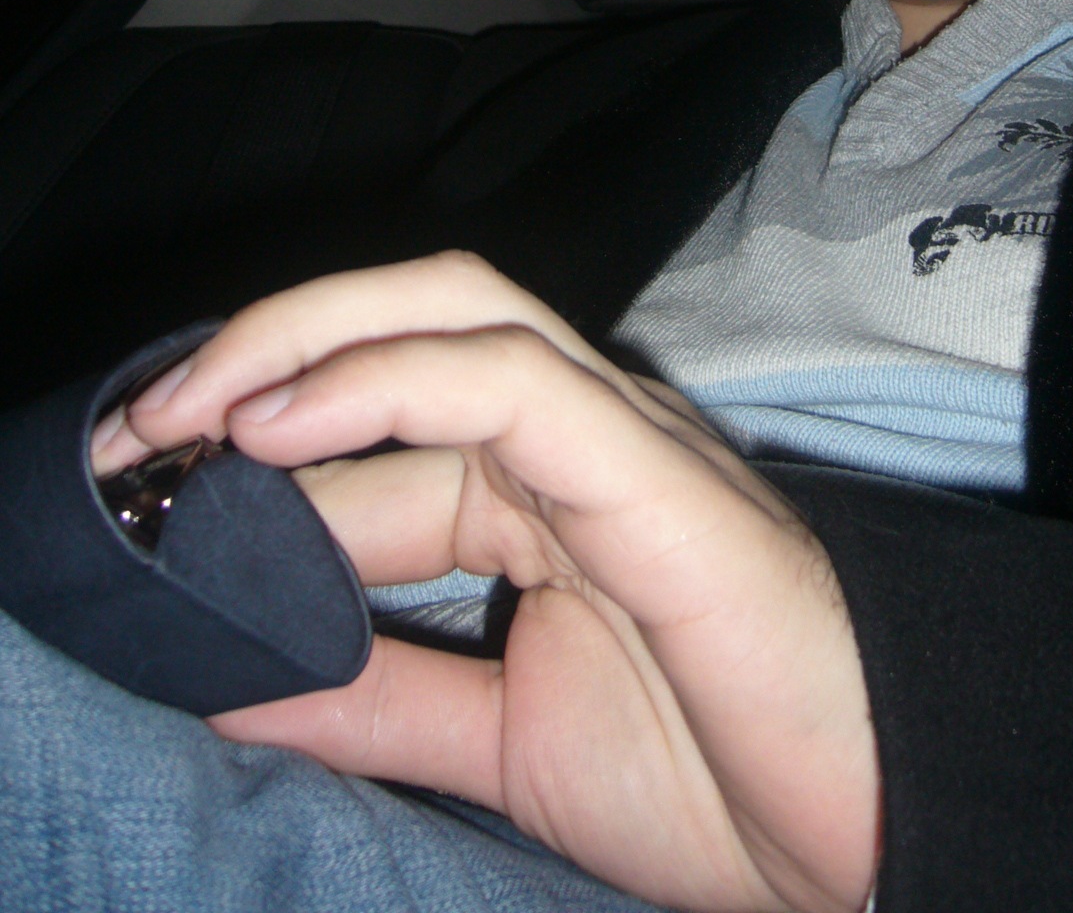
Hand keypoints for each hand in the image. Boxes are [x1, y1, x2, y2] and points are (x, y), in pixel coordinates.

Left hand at [91, 252, 878, 912]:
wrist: (873, 827)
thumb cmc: (719, 782)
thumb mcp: (502, 744)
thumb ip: (378, 700)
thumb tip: (229, 684)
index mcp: (539, 494)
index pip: (375, 427)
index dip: (250, 454)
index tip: (135, 496)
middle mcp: (571, 437)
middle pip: (403, 321)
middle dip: (258, 354)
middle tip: (134, 434)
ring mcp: (615, 435)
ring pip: (452, 310)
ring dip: (301, 339)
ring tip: (186, 408)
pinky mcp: (647, 460)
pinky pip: (507, 378)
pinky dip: (387, 376)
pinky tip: (284, 421)